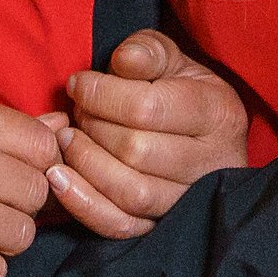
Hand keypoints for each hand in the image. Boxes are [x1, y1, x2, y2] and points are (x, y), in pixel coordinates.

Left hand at [47, 29, 251, 239]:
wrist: (202, 138)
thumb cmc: (181, 92)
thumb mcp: (173, 61)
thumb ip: (149, 51)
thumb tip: (124, 59)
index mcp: (219, 113)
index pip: (149, 108)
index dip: (102, 95)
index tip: (78, 84)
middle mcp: (212, 162)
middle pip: (137, 151)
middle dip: (92, 128)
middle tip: (75, 112)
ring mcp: (189, 200)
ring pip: (130, 192)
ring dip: (85, 164)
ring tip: (66, 140)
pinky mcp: (161, 225)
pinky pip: (120, 225)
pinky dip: (83, 204)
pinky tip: (59, 179)